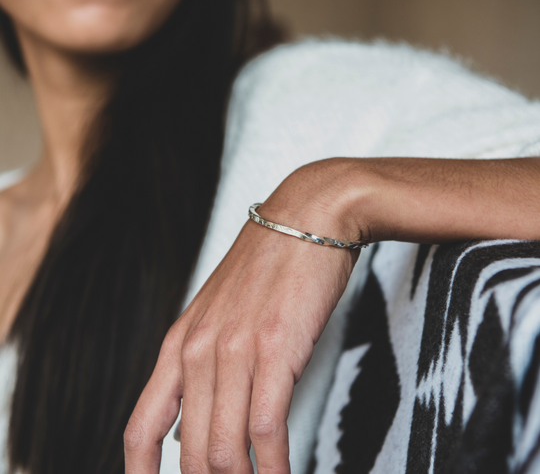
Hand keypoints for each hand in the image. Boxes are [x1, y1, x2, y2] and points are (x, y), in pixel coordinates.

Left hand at [124, 161, 359, 473]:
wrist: (306, 217)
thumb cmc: (269, 264)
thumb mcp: (221, 309)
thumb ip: (207, 358)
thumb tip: (205, 412)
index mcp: (180, 342)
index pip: (142, 428)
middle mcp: (199, 350)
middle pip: (190, 452)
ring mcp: (235, 350)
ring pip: (225, 447)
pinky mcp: (275, 348)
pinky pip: (266, 429)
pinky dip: (273, 466)